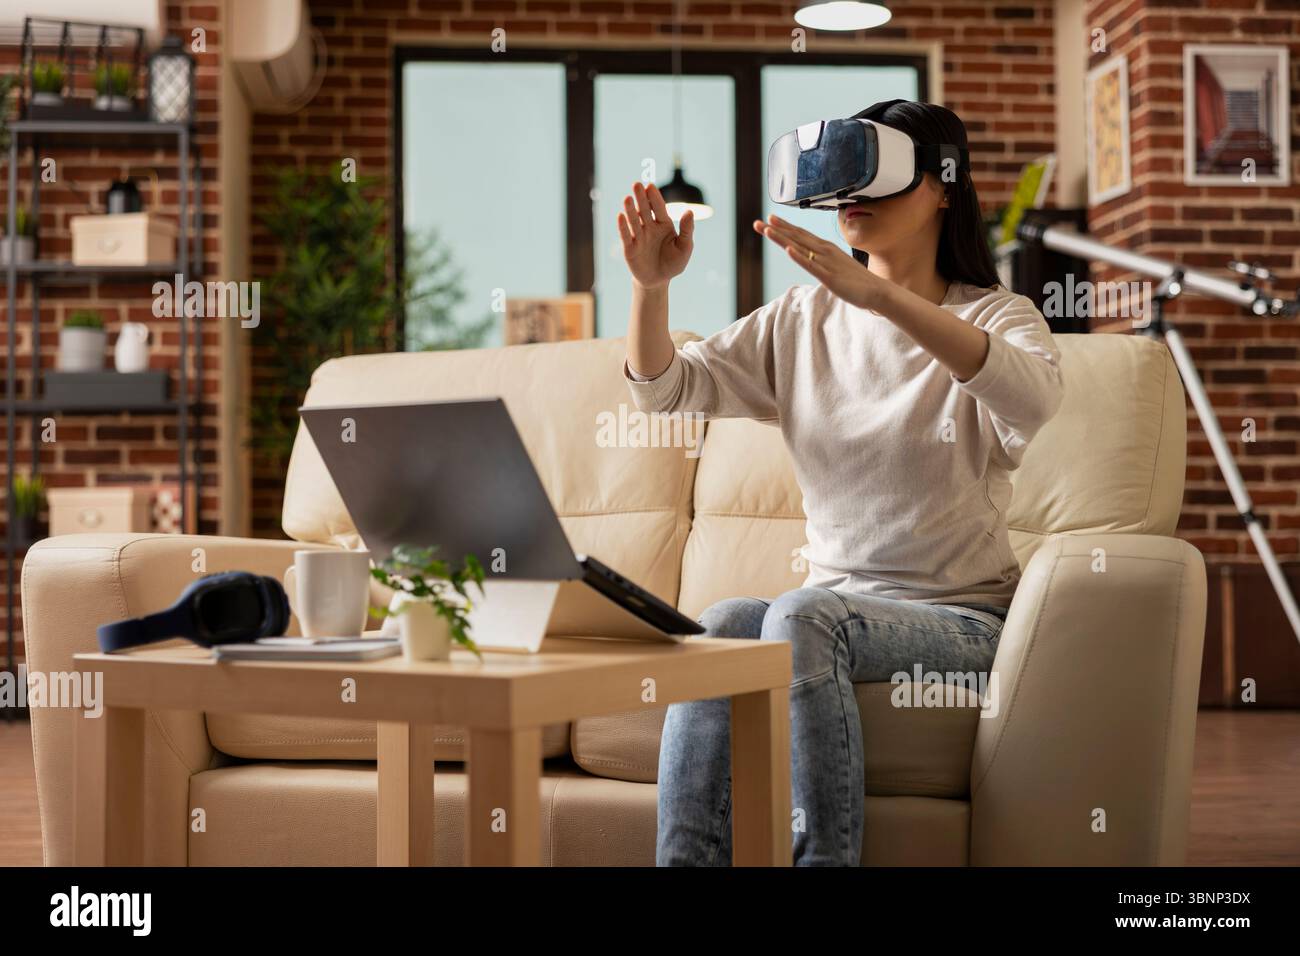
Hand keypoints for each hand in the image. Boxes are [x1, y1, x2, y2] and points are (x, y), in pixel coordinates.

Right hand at [619, 182, 693, 289]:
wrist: (658, 281)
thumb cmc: (674, 263)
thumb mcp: (685, 247)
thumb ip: (687, 230)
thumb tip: (689, 211)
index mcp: (663, 224)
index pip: (658, 208)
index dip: (654, 197)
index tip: (650, 186)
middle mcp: (649, 227)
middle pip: (644, 210)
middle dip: (641, 198)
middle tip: (637, 184)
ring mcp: (639, 236)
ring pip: (634, 220)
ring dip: (630, 209)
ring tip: (627, 198)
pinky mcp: (630, 248)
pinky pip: (626, 235)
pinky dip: (623, 226)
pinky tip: (620, 216)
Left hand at [754, 214, 886, 311]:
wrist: (876, 290)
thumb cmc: (856, 279)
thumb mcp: (836, 265)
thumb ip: (823, 260)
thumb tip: (813, 258)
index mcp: (825, 248)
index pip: (801, 234)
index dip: (784, 227)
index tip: (769, 219)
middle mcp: (824, 251)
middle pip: (796, 237)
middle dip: (776, 229)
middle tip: (757, 222)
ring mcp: (826, 263)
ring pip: (800, 248)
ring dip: (782, 238)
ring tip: (767, 229)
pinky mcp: (829, 277)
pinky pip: (811, 265)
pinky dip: (799, 257)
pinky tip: (788, 250)